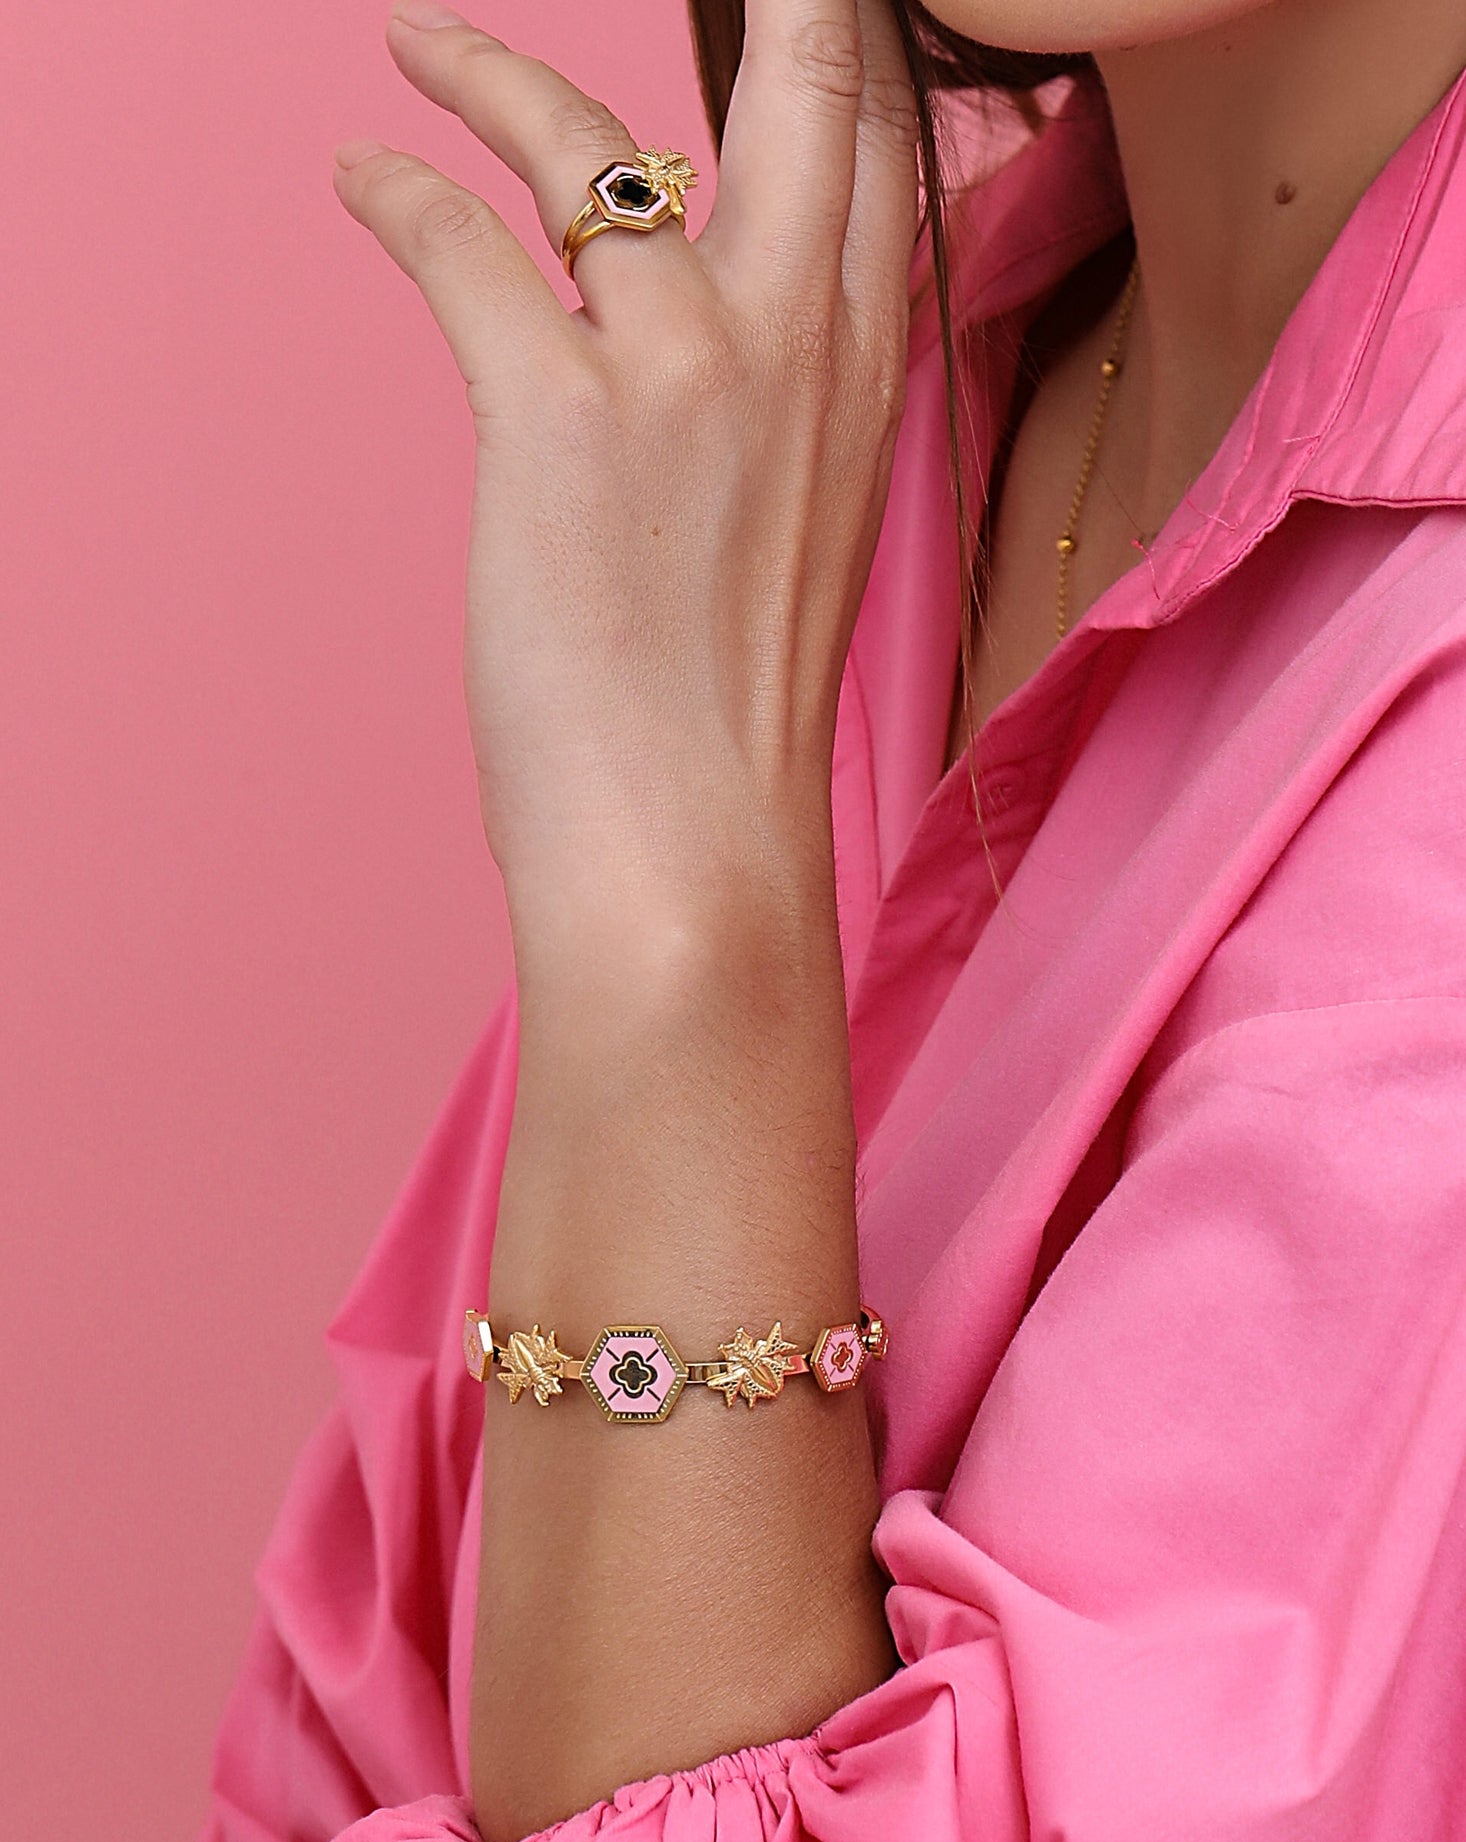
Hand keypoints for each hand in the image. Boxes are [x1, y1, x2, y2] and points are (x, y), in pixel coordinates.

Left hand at [332, 0, 919, 957]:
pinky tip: (357, 179)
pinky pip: (460, 245)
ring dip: (486, 73)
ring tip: (416, 48)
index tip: (781, 9)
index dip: (835, 49)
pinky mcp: (561, 422)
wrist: (695, 854)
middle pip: (802, 77)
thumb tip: (714, 343)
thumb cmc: (730, 718)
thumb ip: (787, 408)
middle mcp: (795, 345)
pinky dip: (395, 195)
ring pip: (589, 144)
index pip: (880, 146)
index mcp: (863, 378)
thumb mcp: (800, 534)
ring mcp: (684, 374)